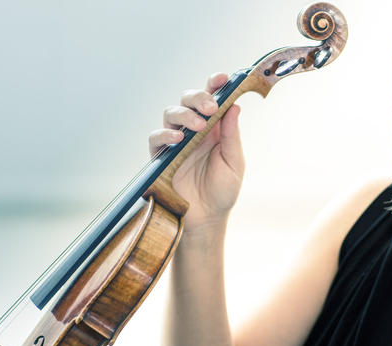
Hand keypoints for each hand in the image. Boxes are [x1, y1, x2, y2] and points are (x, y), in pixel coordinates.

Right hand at [148, 72, 244, 225]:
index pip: (213, 98)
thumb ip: (232, 136)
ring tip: (198, 125)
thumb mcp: (234, 163)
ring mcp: (176, 142)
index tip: (222, 78)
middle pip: (188, 100)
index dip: (215, 85)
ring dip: (184, 114)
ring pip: (171, 113)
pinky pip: (156, 138)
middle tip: (210, 107)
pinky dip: (165, 134)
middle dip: (198, 97)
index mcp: (215, 128)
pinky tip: (178, 139)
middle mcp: (194, 130)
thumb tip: (235, 106)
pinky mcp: (161, 156)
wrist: (207, 219)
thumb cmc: (223, 191)